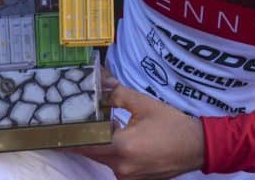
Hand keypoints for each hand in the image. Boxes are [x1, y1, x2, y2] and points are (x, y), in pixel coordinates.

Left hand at [72, 76, 204, 178]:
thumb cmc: (172, 124)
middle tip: (78, 123)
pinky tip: (124, 139)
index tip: (56, 129)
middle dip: (86, 137)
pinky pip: (117, 165)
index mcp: (122, 146)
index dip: (69, 136)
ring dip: (102, 144)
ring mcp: (128, 176)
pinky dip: (115, 153)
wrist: (198, 147)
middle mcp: (121, 166)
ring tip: (107, 127)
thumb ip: (118, 94)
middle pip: (93, 152)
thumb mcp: (145, 104)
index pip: (85, 143)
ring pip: (104, 158)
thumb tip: (101, 84)